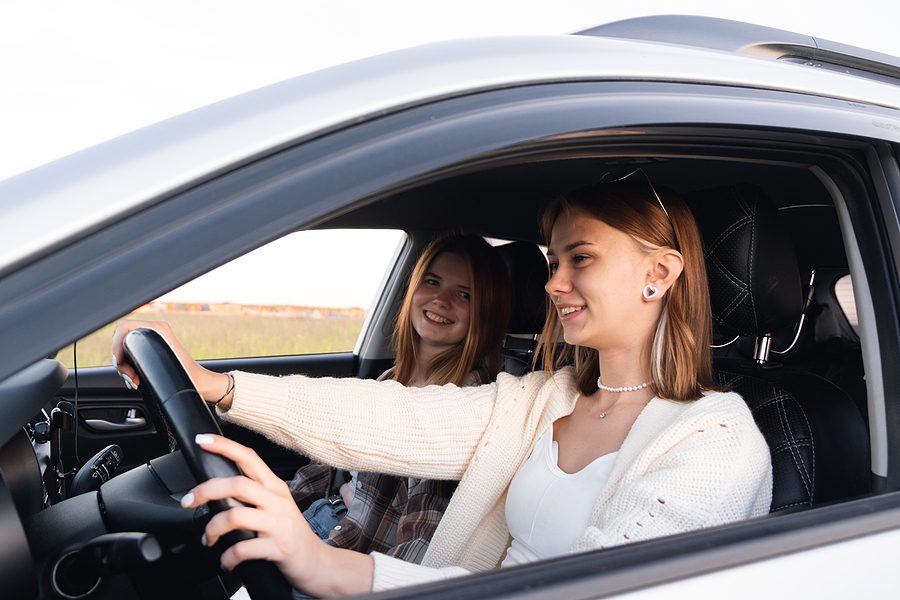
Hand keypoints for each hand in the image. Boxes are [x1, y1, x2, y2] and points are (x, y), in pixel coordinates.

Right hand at [111, 319, 230, 404]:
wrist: (200, 383)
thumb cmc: (187, 376)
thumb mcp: (161, 363)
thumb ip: (140, 356)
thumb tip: (122, 358)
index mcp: (158, 329)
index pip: (124, 327)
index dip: (116, 344)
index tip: (120, 362)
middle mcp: (155, 331)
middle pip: (122, 340)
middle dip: (121, 361)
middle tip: (130, 376)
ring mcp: (154, 341)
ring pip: (126, 351)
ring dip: (125, 368)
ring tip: (134, 381)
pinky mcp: (153, 351)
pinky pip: (132, 357)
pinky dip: (130, 369)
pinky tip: (135, 380)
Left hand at [181, 435, 373, 596]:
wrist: (317, 562)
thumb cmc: (290, 534)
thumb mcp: (276, 506)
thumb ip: (253, 495)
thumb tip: (217, 490)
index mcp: (274, 487)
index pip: (249, 458)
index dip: (224, 446)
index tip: (203, 440)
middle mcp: (277, 501)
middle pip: (237, 484)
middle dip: (206, 491)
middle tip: (189, 502)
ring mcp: (279, 523)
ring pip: (235, 516)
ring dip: (212, 529)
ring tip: (209, 539)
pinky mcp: (279, 547)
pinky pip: (242, 549)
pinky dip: (227, 558)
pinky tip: (226, 562)